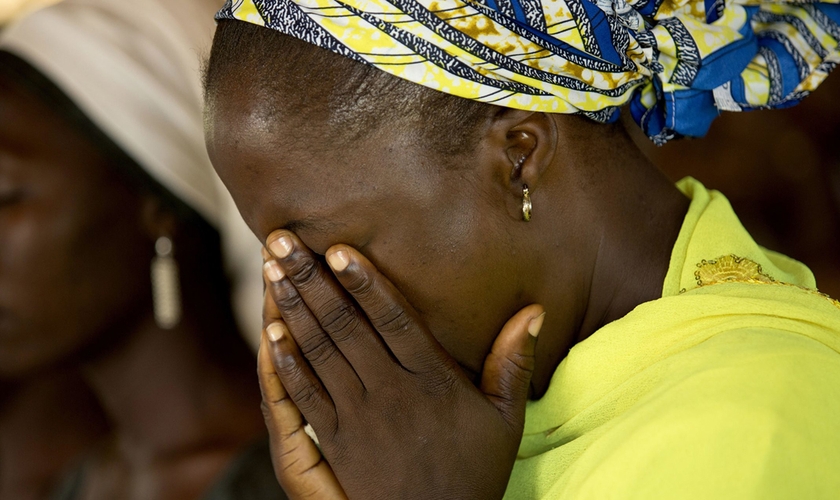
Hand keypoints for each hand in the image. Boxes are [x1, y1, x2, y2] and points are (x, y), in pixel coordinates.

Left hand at [261, 230, 544, 499]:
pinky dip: (285, 362)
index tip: (336, 248)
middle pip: (346, 326)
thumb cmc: (475, 470)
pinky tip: (269, 331)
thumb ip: (515, 362)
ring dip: (292, 308)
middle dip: (311, 280)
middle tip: (282, 240)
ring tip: (271, 270)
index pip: (393, 319)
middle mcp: (391, 393)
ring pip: (320, 352)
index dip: (364, 282)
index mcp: (432, 381)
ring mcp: (359, 417)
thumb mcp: (506, 419)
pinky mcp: (335, 442)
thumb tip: (535, 310)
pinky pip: (305, 395)